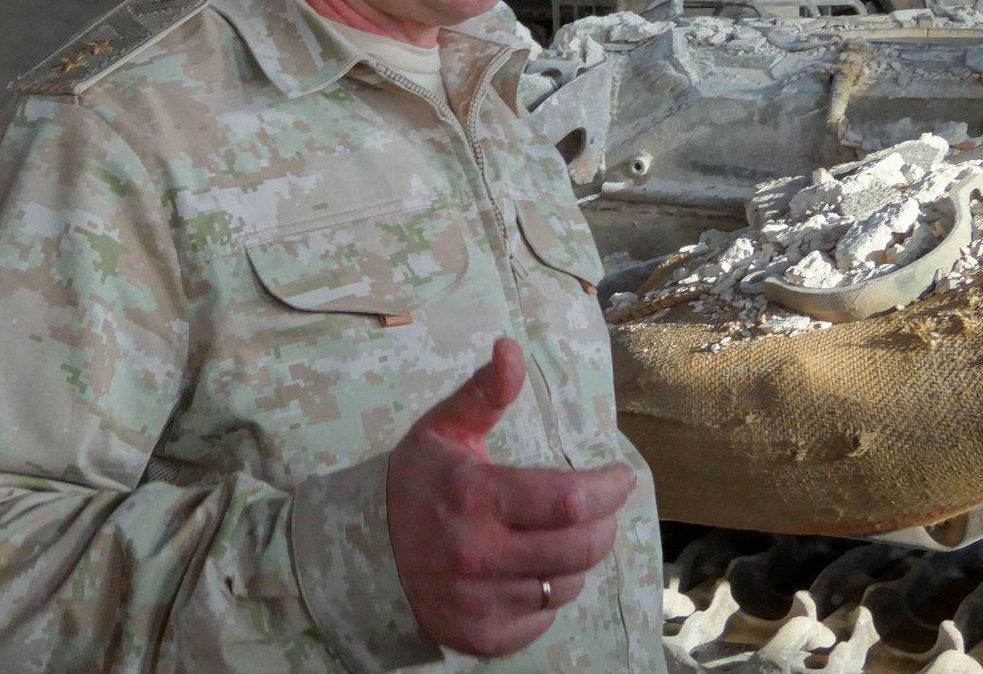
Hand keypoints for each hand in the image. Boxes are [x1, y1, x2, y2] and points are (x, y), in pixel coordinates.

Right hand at [385, 338, 635, 656]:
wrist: (361, 552)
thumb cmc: (415, 483)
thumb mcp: (444, 429)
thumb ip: (485, 391)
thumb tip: (511, 346)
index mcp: (475, 497)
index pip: (569, 500)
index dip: (609, 489)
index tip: (621, 478)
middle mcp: (480, 555)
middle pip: (581, 548)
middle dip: (604, 523)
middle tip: (600, 508)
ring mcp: (482, 602)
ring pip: (566, 583)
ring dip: (575, 558)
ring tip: (559, 536)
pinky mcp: (482, 636)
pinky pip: (543, 617)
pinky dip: (547, 593)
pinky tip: (530, 569)